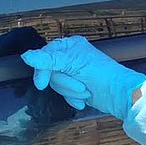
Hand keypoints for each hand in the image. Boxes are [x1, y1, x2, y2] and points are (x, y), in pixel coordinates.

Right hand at [21, 35, 145, 119]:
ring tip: (85, 91)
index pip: (44, 56)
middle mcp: (70, 57)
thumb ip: (47, 60)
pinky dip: (72, 98)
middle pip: (49, 72)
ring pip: (56, 84)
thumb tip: (26, 56)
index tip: (42, 83)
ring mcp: (73, 73)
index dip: (43, 71)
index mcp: (69, 46)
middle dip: (64, 83)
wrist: (119, 95)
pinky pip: (63, 94)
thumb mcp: (72, 64)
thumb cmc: (102, 74)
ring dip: (70, 91)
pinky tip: (84, 98)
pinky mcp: (76, 87)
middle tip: (79, 85)